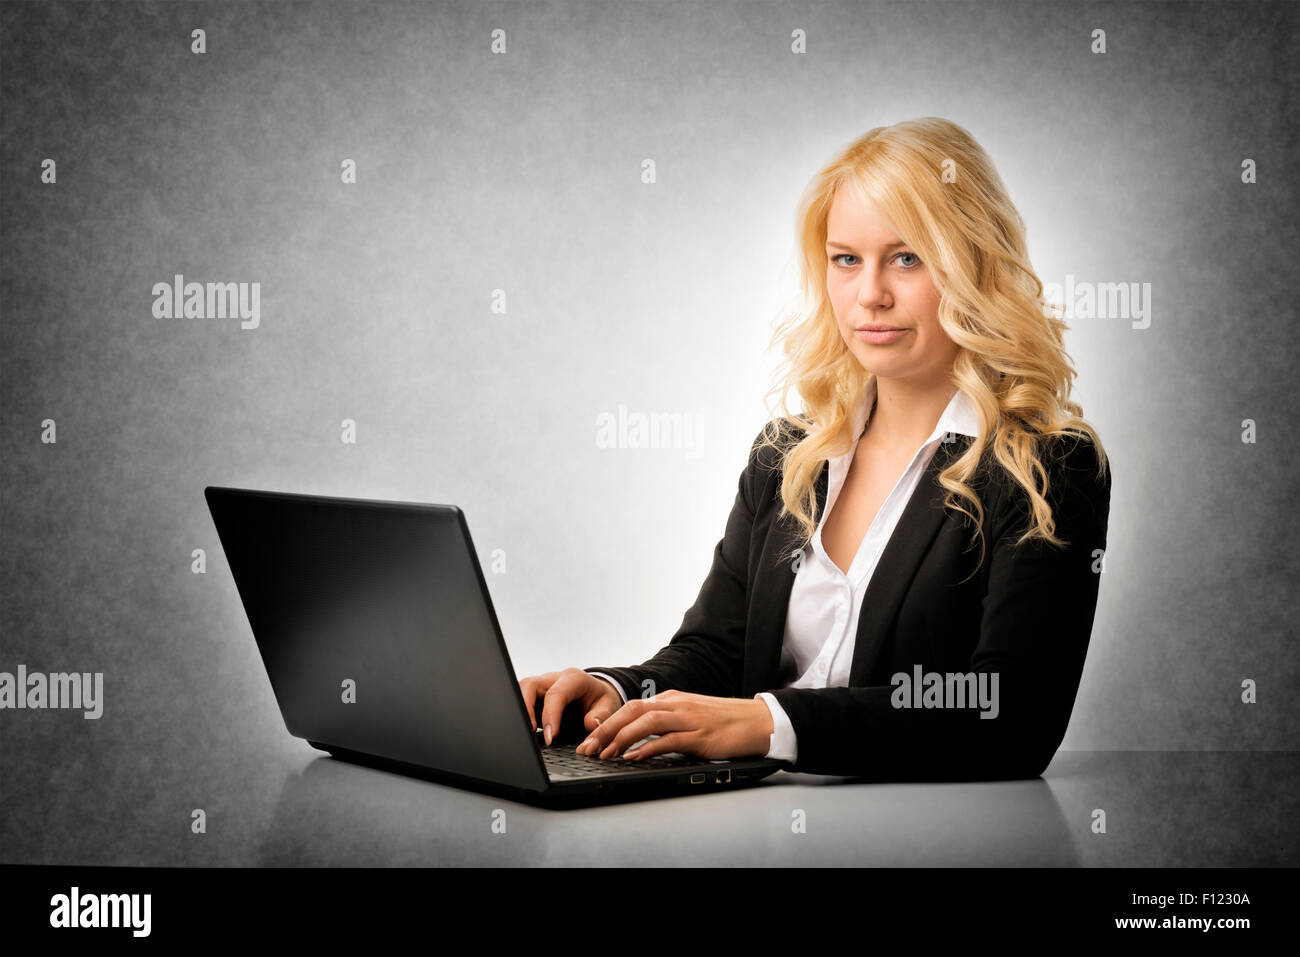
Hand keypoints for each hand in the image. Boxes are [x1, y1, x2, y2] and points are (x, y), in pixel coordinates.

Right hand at [518, 668, 624, 745]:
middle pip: (530, 685)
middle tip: (530, 732)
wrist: (596, 694)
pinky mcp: (534, 697)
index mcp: (573, 679)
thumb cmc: (600, 699)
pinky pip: (521, 702)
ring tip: (526, 734)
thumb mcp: (609, 706)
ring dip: (521, 711)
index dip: (550, 715)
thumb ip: (601, 715)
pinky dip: (521, 716)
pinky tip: (526, 732)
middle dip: (526, 708)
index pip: (556, 694)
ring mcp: (542, 686)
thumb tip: (591, 724)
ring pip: (521, 691)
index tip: (551, 737)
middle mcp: (554, 679)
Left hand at [574, 690, 774, 760]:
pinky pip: (668, 740)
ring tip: (604, 753)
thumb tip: (638, 740)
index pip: (632, 707)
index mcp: (672, 699)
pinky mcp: (700, 736)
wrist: (758, 721)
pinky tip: (633, 757)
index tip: (589, 739)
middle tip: (586, 747)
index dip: (607, 722)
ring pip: (646, 722)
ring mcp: (688, 719)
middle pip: (632, 710)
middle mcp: (677, 704)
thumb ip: (667, 724)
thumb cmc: (725, 722)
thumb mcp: (691, 717)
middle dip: (605, 728)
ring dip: (621, 737)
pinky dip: (647, 748)